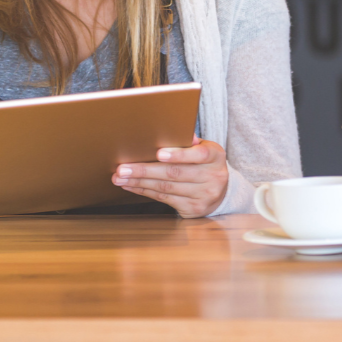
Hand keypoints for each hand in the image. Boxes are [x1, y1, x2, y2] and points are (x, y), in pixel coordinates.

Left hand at [113, 139, 229, 217]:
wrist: (221, 191)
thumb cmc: (204, 163)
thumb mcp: (203, 148)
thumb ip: (188, 142)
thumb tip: (171, 132)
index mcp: (216, 157)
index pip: (199, 155)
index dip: (178, 154)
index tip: (159, 154)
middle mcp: (213, 178)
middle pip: (174, 173)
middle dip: (145, 170)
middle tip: (123, 168)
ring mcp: (204, 196)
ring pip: (166, 188)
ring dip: (139, 182)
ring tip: (120, 177)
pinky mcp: (193, 209)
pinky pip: (164, 199)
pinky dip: (144, 191)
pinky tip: (131, 186)